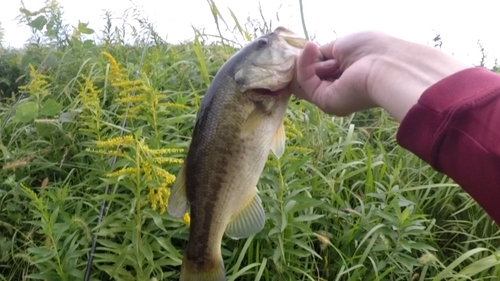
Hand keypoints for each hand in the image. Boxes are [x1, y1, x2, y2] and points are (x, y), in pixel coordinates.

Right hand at [291, 31, 470, 121]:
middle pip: (312, 77)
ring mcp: (332, 96)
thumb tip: (310, 56)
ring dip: (307, 61)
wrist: (386, 66)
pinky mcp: (325, 102)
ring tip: (312, 49)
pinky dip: (304, 65)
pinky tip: (309, 50)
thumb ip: (324, 52)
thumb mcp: (342, 45)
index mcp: (349, 75)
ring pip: (306, 79)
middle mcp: (340, 89)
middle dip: (306, 61)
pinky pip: (306, 81)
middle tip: (307, 50)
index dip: (313, 59)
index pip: (322, 70)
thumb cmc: (372, 50)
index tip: (309, 48)